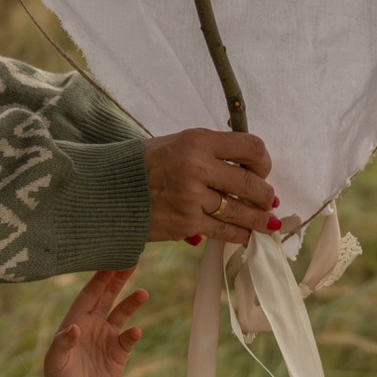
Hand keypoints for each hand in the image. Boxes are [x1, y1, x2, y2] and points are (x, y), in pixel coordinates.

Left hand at [43, 270, 146, 376]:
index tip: (109, 262)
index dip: (98, 279)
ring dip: (131, 303)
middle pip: (106, 297)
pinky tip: (135, 331)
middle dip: (117, 280)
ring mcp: (107, 338)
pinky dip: (132, 334)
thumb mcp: (55, 362)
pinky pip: (128, 339)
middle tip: (130, 262)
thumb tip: (74, 327)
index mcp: (75, 321)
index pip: (88, 295)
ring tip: (143, 293)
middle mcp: (92, 325)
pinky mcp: (119, 354)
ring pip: (121, 313)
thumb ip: (62, 344)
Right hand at [144, 129, 277, 248]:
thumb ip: (213, 152)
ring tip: (267, 222)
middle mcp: (197, 167)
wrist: (108, 190)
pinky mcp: (186, 224)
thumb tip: (249, 170)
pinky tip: (247, 235)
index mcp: (198, 141)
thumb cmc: (145, 164)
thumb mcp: (179, 143)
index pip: (251, 148)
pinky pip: (224, 231)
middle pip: (251, 184)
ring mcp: (192, 198)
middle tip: (267, 200)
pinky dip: (240, 234)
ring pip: (241, 211)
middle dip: (265, 195)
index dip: (263, 162)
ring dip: (259, 219)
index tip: (261, 170)